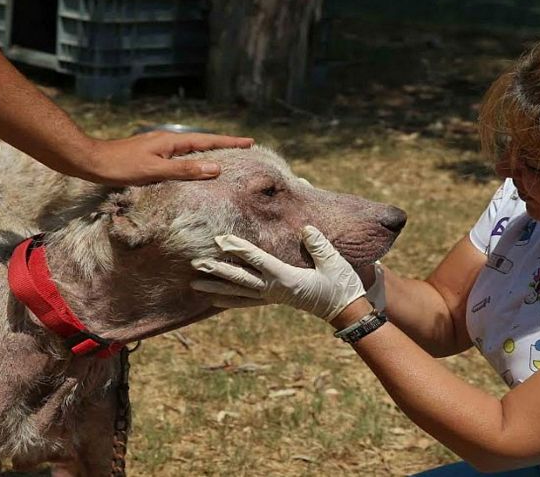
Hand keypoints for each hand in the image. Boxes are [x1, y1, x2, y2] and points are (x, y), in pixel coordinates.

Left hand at [72, 132, 253, 185]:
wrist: (89, 161)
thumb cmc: (120, 166)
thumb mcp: (155, 170)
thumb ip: (185, 170)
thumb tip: (216, 167)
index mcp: (171, 142)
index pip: (208, 141)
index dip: (229, 142)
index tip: (250, 141)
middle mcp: (167, 142)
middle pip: (202, 142)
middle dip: (223, 145)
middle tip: (244, 147)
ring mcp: (158, 148)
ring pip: (191, 150)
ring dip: (209, 152)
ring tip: (225, 158)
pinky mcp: (150, 156)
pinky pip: (180, 157)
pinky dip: (193, 160)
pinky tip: (193, 168)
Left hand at [190, 226, 365, 320]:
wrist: (345, 311)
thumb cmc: (341, 285)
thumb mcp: (334, 262)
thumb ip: (319, 245)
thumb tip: (306, 228)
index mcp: (287, 279)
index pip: (258, 261)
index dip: (239, 249)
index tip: (220, 240)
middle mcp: (275, 290)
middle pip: (240, 279)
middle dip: (218, 270)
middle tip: (196, 263)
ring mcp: (273, 297)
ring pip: (238, 292)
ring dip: (216, 288)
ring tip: (193, 285)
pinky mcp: (274, 300)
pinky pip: (246, 300)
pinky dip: (228, 300)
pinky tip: (213, 300)